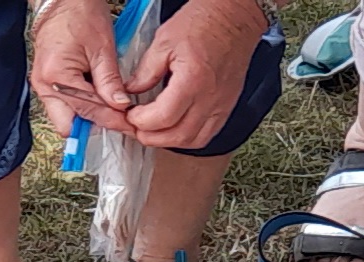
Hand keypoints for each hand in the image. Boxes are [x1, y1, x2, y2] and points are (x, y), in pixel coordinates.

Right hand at [31, 0, 134, 135]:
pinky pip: (67, 105)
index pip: (88, 112)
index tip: (131, 124)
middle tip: (121, 120)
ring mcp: (44, 85)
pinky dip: (85, 106)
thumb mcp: (102, 47)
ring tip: (114, 108)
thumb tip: (120, 106)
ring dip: (90, 116)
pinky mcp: (49, 82)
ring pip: (68, 117)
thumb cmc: (79, 13)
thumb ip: (109, 81)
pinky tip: (102, 99)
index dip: (112, 120)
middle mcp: (45, 86)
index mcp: (56, 77)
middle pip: (70, 125)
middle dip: (95, 125)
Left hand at [121, 0, 263, 149]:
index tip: (130, 114)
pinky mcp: (227, 107)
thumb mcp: (164, 41)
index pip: (162, 118)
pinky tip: (175, 130)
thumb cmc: (204, 23)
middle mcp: (210, 99)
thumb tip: (131, 92)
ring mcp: (221, 106)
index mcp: (193, 81)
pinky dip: (188, 138)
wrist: (234, 18)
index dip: (140, 121)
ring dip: (169, 142)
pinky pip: (208, 135)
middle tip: (135, 127)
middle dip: (151, 137)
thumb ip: (146, 71)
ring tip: (152, 132)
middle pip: (177, 136)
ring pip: (193, 141)